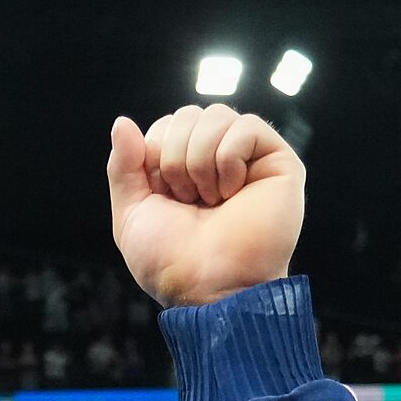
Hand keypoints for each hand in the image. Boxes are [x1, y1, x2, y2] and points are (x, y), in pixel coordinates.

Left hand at [106, 105, 303, 307]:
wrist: (208, 285)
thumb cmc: (170, 261)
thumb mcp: (131, 214)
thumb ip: (123, 167)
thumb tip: (122, 122)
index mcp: (184, 168)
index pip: (165, 125)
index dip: (155, 157)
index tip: (165, 198)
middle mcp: (218, 158)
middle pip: (188, 114)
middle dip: (175, 159)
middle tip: (189, 201)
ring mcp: (250, 158)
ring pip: (216, 115)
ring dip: (200, 163)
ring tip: (212, 200)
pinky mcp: (279, 161)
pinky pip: (245, 126)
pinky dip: (228, 161)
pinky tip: (233, 193)